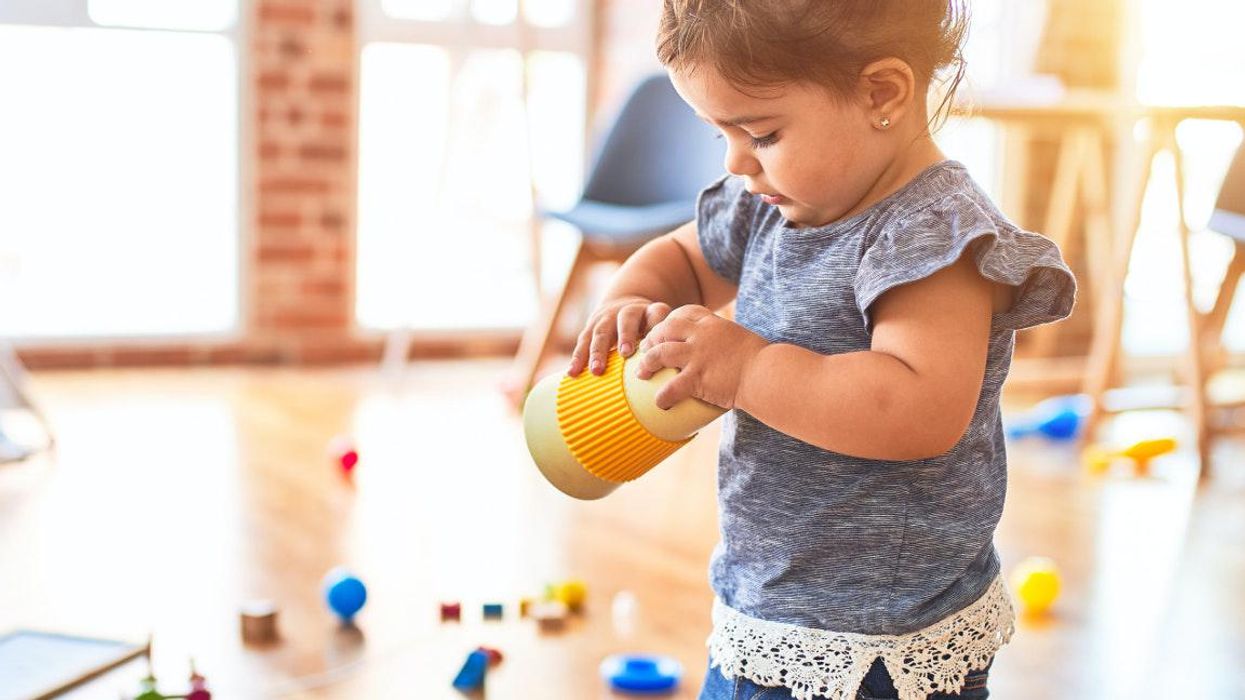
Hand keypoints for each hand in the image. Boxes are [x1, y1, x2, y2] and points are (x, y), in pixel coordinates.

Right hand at [568, 296, 672, 376]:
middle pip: (627, 319)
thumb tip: (679, 375)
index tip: (657, 340)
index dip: (657, 323)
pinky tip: (572, 373)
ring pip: (601, 331)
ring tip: (597, 370)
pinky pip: (582, 341)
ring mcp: (606, 318)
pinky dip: (577, 357)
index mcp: (649, 311)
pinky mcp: (590, 327)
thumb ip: (667, 344)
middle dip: (626, 335)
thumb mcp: (660, 328)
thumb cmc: (647, 328)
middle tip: (626, 353)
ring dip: (598, 351)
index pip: (656, 312)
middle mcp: (627, 311)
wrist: (622, 305)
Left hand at [635, 305, 768, 409]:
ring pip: (660, 353)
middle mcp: (702, 335)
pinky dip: (663, 396)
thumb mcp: (741, 339)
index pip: (683, 313)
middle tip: (645, 351)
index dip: (669, 321)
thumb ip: (726, 340)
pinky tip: (660, 403)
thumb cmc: (762, 361)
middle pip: (665, 329)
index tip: (664, 330)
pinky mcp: (697, 378)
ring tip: (641, 374)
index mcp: (713, 323)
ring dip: (647, 363)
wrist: (768, 374)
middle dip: (652, 339)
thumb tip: (725, 350)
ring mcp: (697, 356)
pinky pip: (671, 387)